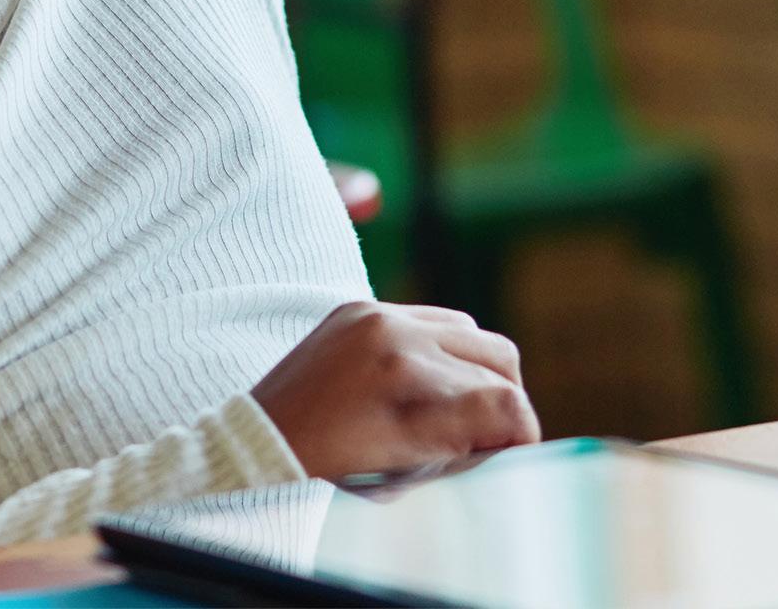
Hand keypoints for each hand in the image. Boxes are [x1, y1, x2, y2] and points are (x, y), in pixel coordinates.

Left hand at [253, 300, 539, 479]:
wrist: (256, 440)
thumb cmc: (329, 470)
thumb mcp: (404, 471)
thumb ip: (464, 445)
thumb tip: (514, 433)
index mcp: (406, 381)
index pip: (503, 401)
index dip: (521, 434)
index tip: (513, 455)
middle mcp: (394, 332)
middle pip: (498, 357)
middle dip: (505, 401)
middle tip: (488, 438)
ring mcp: (374, 312)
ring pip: (469, 332)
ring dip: (475, 372)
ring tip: (455, 412)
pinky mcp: (357, 306)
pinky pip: (428, 318)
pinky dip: (440, 350)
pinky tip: (423, 384)